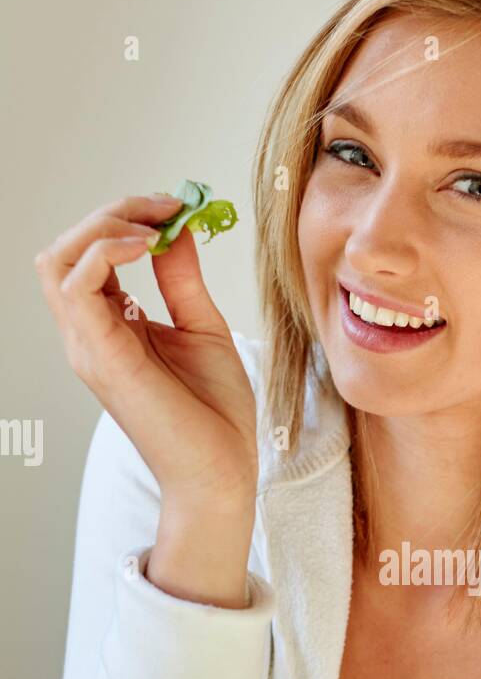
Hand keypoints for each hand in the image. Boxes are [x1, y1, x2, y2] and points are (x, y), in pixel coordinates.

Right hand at [34, 194, 258, 515]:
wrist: (223, 472)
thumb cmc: (215, 414)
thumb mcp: (203, 327)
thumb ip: (182, 279)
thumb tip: (176, 228)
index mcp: (111, 328)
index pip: (90, 255)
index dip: (125, 219)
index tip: (175, 206)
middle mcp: (90, 335)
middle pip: (65, 248)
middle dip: (112, 212)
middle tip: (166, 206)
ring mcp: (90, 346)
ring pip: (59, 259)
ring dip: (105, 225)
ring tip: (155, 227)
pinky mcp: (102, 356)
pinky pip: (78, 284)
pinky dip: (107, 250)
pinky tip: (148, 247)